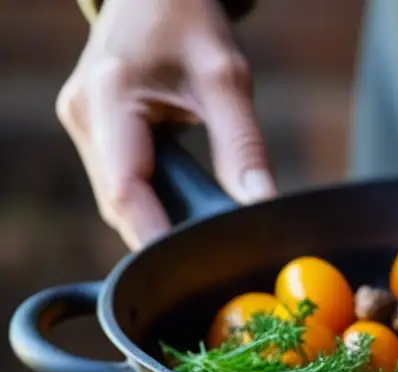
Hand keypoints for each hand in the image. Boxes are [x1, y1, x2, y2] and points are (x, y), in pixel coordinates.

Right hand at [57, 0, 274, 249]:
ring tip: (203, 237)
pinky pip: (119, 184)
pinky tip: (182, 210)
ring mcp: (81, 123)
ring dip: (156, 219)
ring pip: (118, 200)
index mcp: (109, 95)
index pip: (126, 190)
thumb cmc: (190, 20)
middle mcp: (83, 114)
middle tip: (212, 260)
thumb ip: (243, 147)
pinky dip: (151, 202)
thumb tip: (262, 206)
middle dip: (162, 234)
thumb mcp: (228, 80)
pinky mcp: (91, 131)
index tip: (193, 266)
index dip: (157, 236)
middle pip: (120, 204)